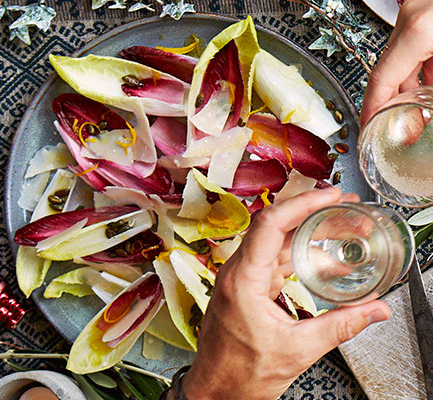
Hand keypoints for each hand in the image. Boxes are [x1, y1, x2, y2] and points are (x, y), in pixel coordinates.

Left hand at [181, 188, 390, 399]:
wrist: (217, 388)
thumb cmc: (239, 372)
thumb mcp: (297, 350)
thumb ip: (340, 327)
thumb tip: (373, 310)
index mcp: (243, 281)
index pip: (270, 224)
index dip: (302, 204)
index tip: (329, 197)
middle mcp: (239, 272)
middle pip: (277, 228)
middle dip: (314, 215)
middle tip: (346, 210)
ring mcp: (243, 277)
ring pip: (278, 243)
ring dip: (310, 236)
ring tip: (342, 233)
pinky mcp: (249, 286)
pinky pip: (276, 260)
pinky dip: (301, 257)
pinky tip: (324, 261)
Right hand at [361, 0, 432, 126]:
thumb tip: (429, 119)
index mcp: (418, 30)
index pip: (379, 81)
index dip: (370, 111)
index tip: (367, 129)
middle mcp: (412, 17)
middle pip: (389, 71)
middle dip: (392, 103)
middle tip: (397, 128)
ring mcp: (420, 10)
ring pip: (404, 60)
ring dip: (410, 88)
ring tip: (419, 112)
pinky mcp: (430, 10)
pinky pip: (420, 46)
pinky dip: (426, 69)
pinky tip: (432, 87)